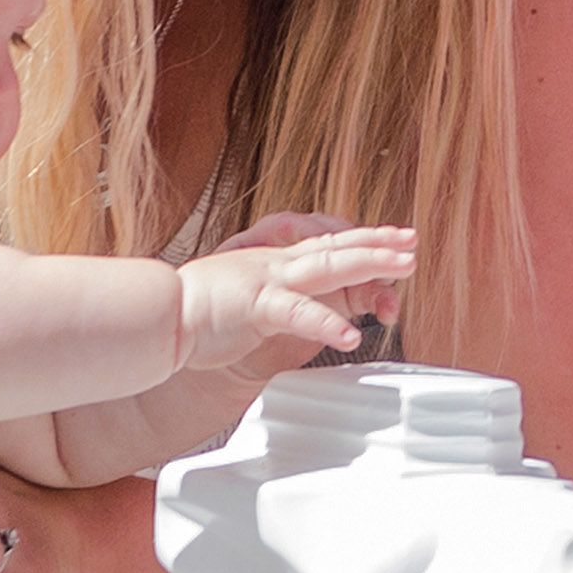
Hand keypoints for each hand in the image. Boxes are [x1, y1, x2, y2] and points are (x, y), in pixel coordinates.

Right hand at [176, 221, 421, 384]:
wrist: (159, 316)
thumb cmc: (196, 315)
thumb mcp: (245, 301)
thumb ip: (274, 301)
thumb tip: (293, 306)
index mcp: (274, 262)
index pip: (327, 245)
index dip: (363, 240)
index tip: (395, 237)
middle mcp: (276, 263)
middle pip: (337, 248)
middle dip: (379, 245)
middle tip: (413, 242)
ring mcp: (267, 280)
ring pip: (328, 267)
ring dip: (369, 265)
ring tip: (403, 268)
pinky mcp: (256, 304)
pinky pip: (299, 312)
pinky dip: (326, 322)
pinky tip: (352, 334)